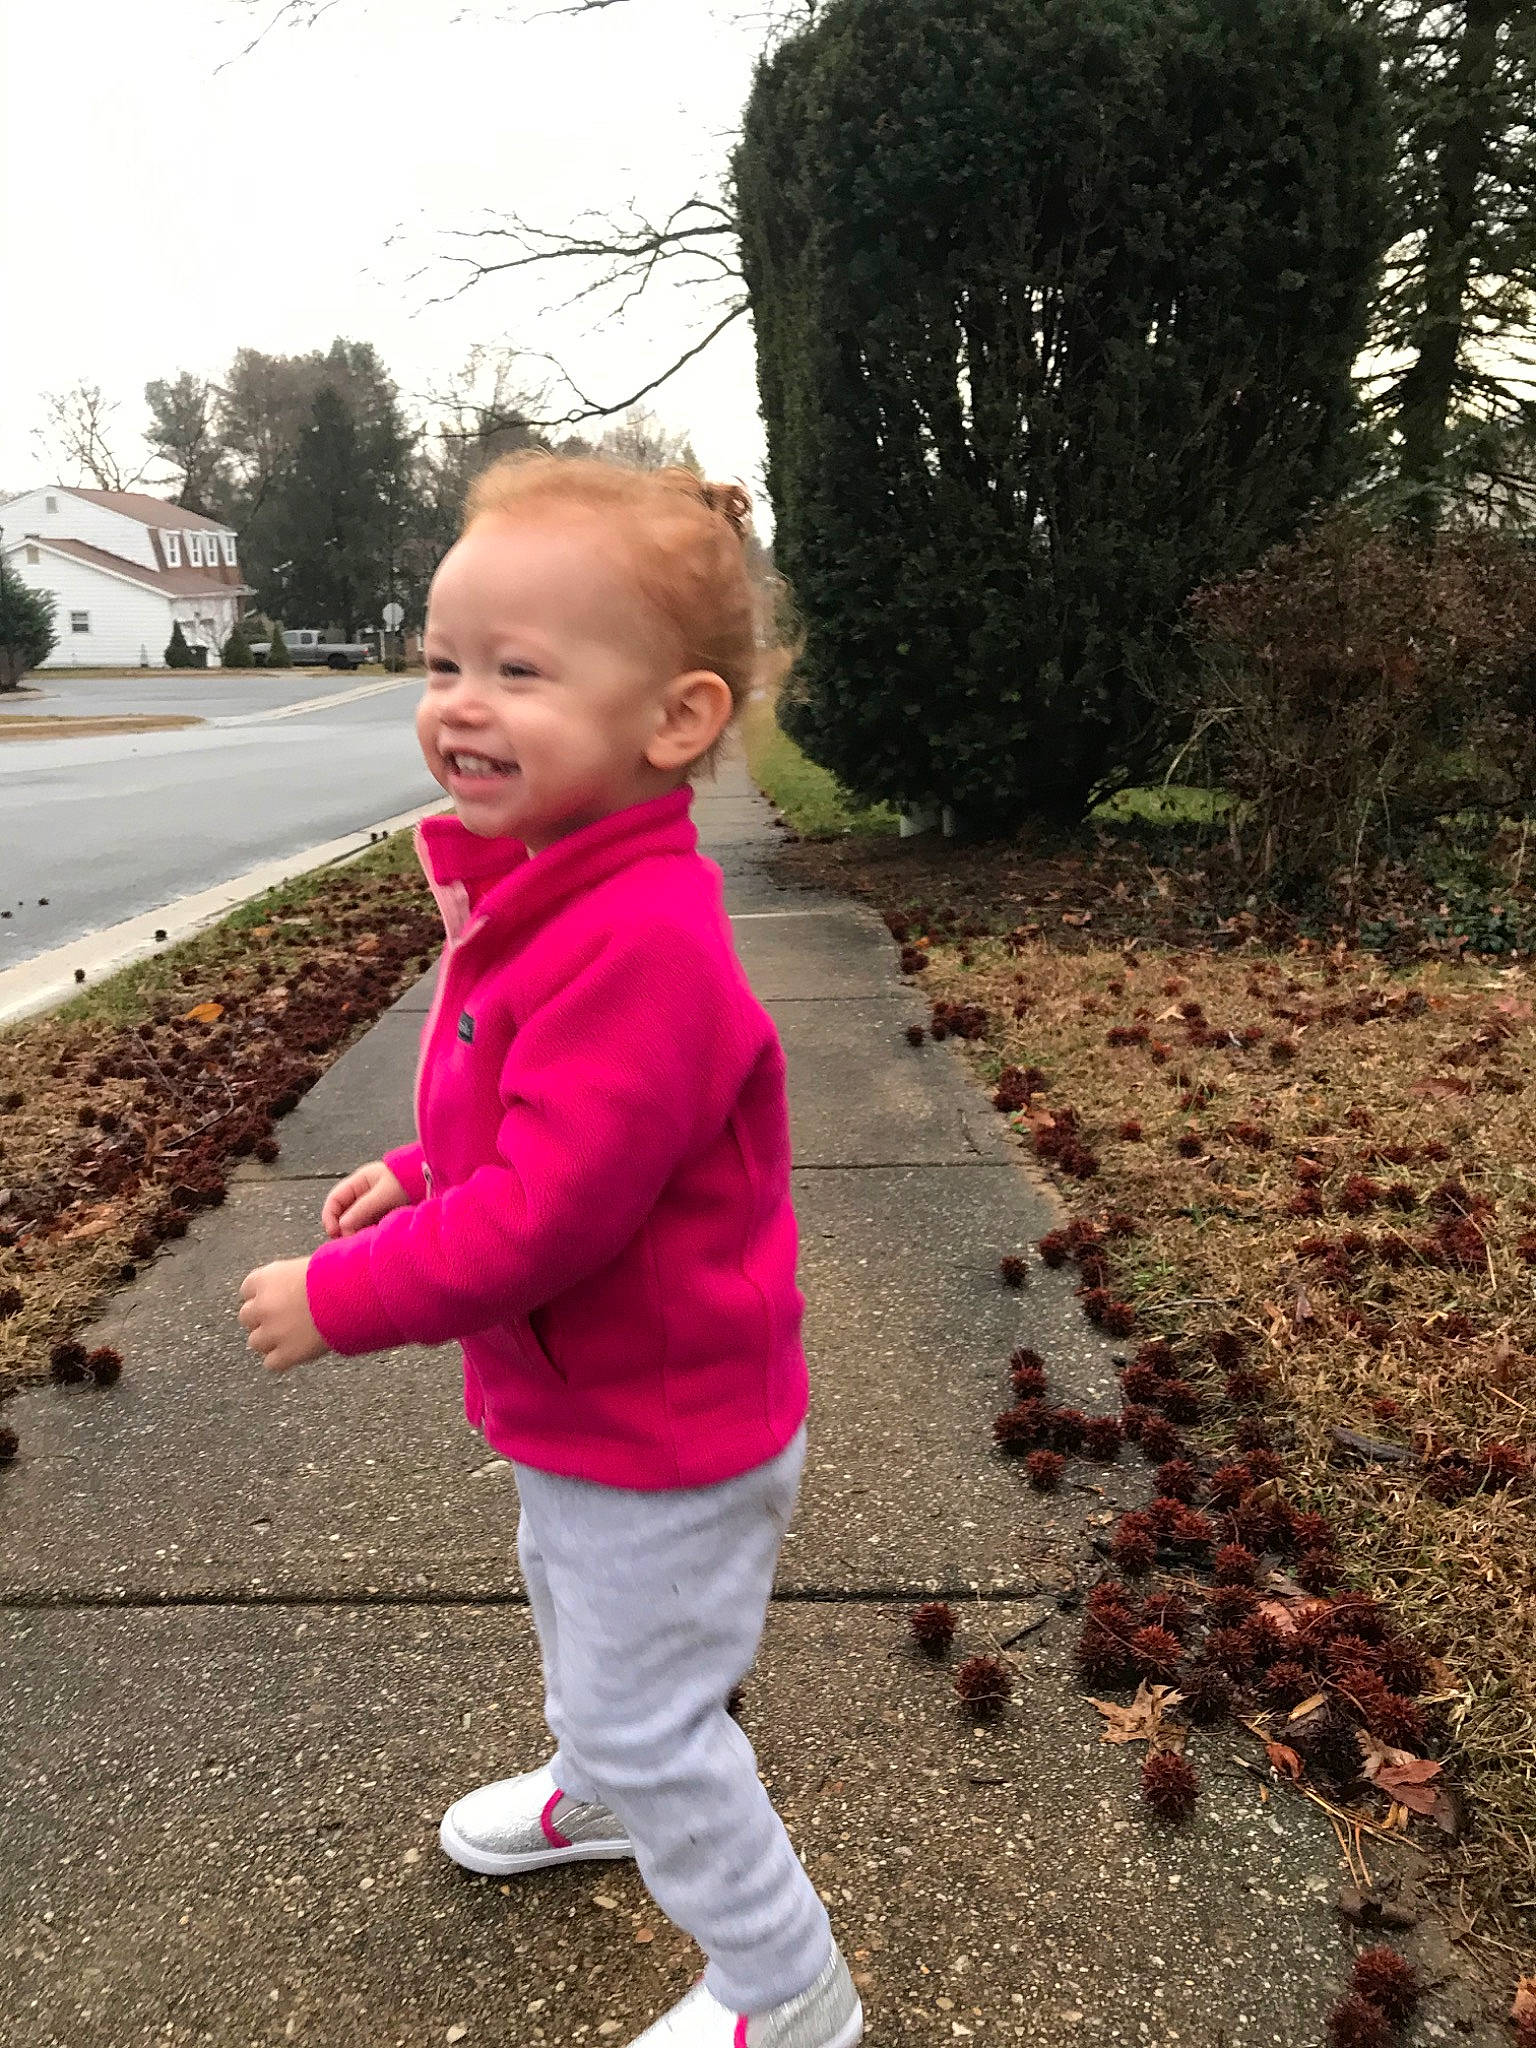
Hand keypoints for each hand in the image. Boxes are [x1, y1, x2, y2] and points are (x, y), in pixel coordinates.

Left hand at [240, 1257, 326, 1372]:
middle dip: (263, 1318)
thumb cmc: (336, 1275)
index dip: (263, 1295)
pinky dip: (283, 1359)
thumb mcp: (306, 1266)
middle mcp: (262, 1305)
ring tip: (293, 1336)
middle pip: (247, 1317)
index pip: (247, 1289)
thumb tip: (288, 1288)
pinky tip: (298, 1351)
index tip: (278, 1297)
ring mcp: (272, 1332)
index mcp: (265, 1279)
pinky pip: (272, 1363)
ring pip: (256, 1342)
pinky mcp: (286, 1354)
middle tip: (285, 1318)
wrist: (352, 1296)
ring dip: (270, 1340)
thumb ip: (287, 1279)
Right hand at [321, 1160, 407, 1238]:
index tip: (334, 1233)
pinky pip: (370, 1227)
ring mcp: (374, 1205)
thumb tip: (342, 1228)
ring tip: (362, 1243)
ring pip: (356, 1223)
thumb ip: (362, 1209)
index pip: (335, 1200)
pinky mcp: (385, 1216)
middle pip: (343, 1214)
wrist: (434, 1179)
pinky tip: (373, 1241)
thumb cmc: (408, 1182)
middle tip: (348, 1243)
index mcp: (359, 1182)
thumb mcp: (383, 1194)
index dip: (330, 1217)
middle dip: (342, 1229)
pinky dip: (368, 1234)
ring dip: (356, 1233)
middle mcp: (364, 1194)